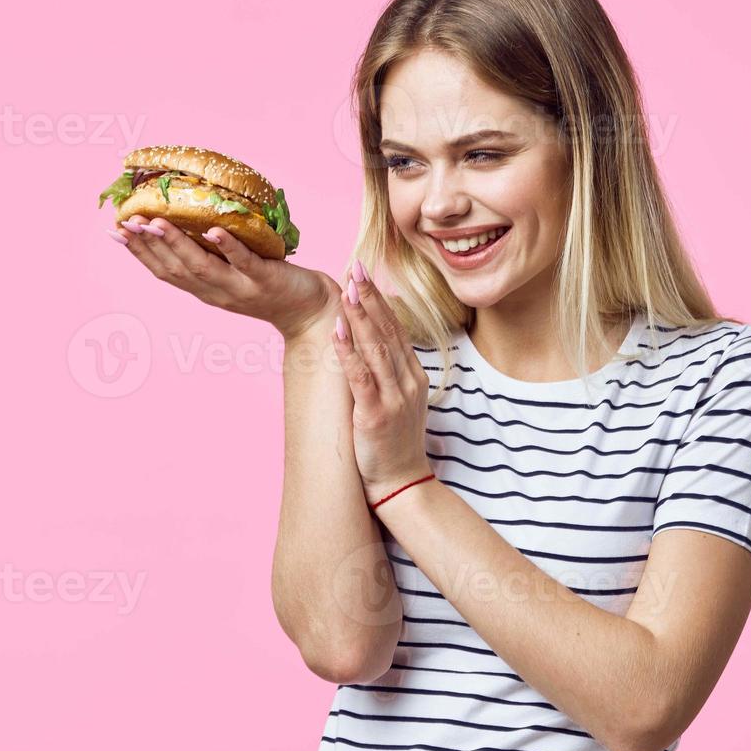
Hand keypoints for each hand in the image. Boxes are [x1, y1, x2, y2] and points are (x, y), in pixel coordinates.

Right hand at [111, 215, 338, 339]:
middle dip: (148, 245)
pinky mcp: (266, 281)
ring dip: (177, 244)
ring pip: (202, 267)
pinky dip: (228, 247)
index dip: (138, 253)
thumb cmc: (272, 285)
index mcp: (205, 290)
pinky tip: (215, 230)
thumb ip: (210, 255)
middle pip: (175, 269)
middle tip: (126, 221)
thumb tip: (188, 222)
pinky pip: (245, 263)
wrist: (311, 312)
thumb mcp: (233, 272)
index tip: (115, 230)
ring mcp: (241, 288)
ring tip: (157, 222)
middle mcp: (217, 293)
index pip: (164, 271)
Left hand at [330, 262, 433, 506]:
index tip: (366, 275)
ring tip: (347, 290)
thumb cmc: (395, 442)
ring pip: (376, 348)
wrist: (402, 482)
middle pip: (387, 331)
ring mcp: (394, 398)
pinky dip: (348, 352)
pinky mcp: (376, 414)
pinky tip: (337, 331)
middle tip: (355, 269)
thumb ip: (391, 373)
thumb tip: (374, 346)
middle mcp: (407, 382)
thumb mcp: (400, 401)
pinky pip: (361, 377)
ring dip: (360, 317)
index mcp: (413, 376)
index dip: (380, 301)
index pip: (396, 329)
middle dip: (370, 299)